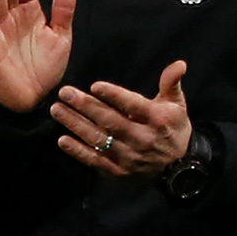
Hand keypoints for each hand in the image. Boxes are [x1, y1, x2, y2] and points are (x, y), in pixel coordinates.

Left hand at [51, 60, 190, 177]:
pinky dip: (78, 151)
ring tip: (57, 110)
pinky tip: (63, 140)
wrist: (179, 168)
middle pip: (110, 121)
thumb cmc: (174, 129)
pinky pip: (95, 160)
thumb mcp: (177, 105)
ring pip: (99, 139)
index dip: (114, 95)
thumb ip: (171, 83)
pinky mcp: (119, 171)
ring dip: (75, 124)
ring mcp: (129, 157)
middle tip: (65, 92)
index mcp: (156, 120)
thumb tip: (179, 63)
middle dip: (85, 106)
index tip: (94, 85)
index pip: (132, 106)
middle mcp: (142, 139)